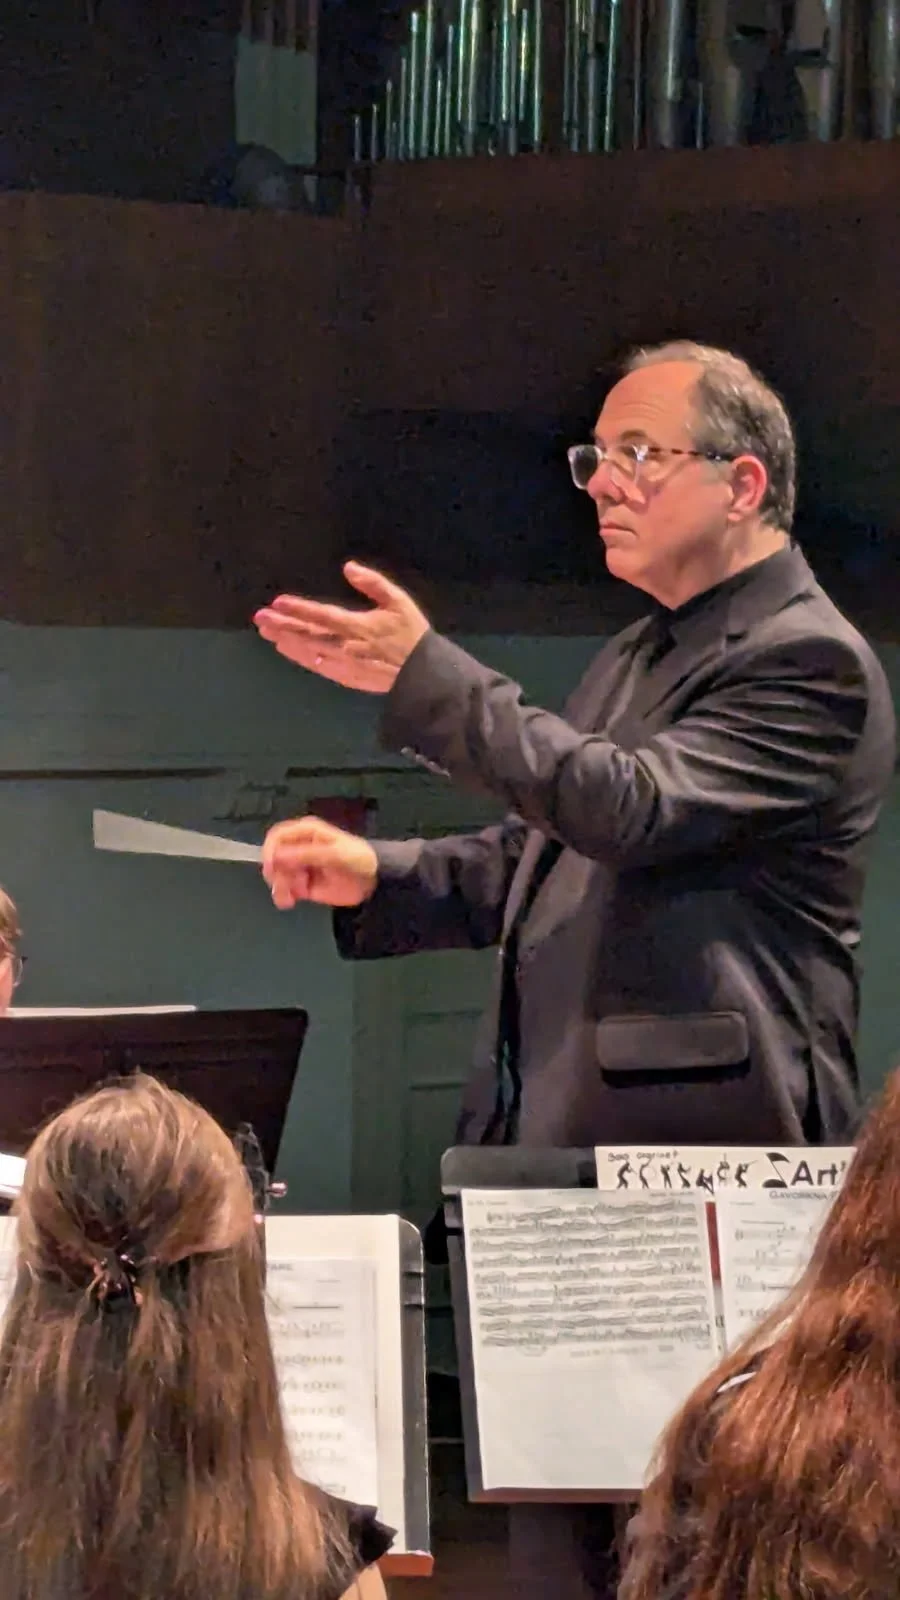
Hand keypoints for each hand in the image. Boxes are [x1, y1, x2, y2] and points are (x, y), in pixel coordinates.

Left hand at [252, 561, 429, 693]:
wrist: (423, 674)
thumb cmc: (412, 633)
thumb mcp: (399, 601)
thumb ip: (373, 583)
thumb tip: (348, 567)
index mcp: (358, 626)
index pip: (321, 615)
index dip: (298, 609)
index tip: (277, 603)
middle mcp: (346, 646)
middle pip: (308, 635)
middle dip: (282, 626)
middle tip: (260, 619)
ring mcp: (345, 664)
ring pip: (309, 652)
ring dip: (287, 642)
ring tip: (267, 633)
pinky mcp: (347, 677)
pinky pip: (318, 667)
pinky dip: (301, 658)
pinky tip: (289, 650)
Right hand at [262, 815, 378, 909]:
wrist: (374, 882)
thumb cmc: (357, 860)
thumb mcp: (334, 854)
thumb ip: (306, 854)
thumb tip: (277, 857)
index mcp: (306, 832)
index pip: (277, 836)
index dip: (270, 851)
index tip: (272, 868)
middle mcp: (299, 847)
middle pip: (274, 858)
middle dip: (277, 873)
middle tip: (288, 885)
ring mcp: (300, 866)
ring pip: (277, 875)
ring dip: (280, 887)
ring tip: (290, 898)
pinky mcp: (303, 884)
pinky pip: (285, 889)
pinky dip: (283, 896)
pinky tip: (290, 901)